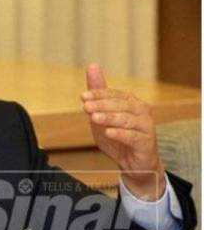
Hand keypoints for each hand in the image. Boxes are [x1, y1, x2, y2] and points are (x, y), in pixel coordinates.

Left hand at [81, 64, 165, 200]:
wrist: (133, 164)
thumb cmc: (118, 137)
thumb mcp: (102, 115)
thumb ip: (98, 93)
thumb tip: (92, 66)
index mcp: (131, 102)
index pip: (114, 94)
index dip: (98, 94)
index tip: (83, 96)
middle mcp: (141, 111)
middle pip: (121, 105)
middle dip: (101, 105)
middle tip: (86, 107)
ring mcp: (146, 127)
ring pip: (127, 119)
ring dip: (109, 118)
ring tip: (94, 118)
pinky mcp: (146, 143)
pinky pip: (133, 136)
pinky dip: (120, 134)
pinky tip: (108, 132)